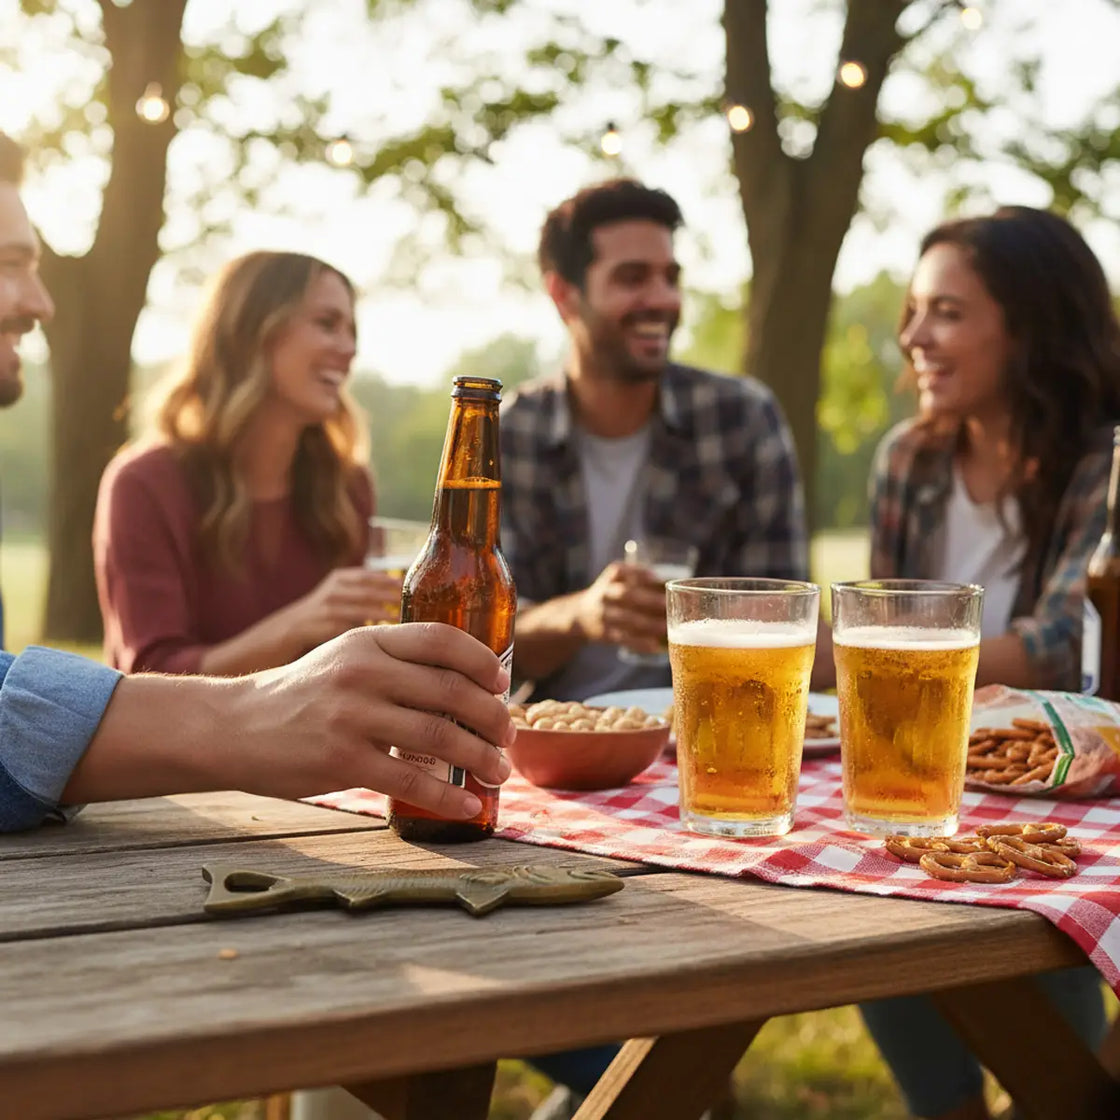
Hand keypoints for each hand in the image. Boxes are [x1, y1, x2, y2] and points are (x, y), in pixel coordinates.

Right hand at [67, 624, 514, 821]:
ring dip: (480, 758)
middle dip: (492, 718)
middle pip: (451, 691)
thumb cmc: (302, 695)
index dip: (483, 661)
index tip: (502, 684)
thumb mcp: (345, 658)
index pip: (442, 639)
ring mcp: (352, 717)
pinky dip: (448, 796)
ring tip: (498, 772)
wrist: (234, 727)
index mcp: (368, 640)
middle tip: (508, 737)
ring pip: (440, 737)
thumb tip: (465, 687)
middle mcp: (363, 672)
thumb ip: (396, 663)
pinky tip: (468, 806)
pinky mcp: (342, 761)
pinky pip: (411, 781)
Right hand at [286, 567, 402, 646]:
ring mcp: (326, 609)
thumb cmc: (324, 611)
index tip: (405, 586)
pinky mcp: (323, 627)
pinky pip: (348, 629)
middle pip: (366, 592)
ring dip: (381, 615)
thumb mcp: (341, 592)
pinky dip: (365, 631)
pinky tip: (379, 635)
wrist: (289, 627)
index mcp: (339, 578)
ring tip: (398, 619)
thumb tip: (400, 596)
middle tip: (409, 605)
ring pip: (359, 611)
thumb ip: (364, 591)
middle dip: (389, 598)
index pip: (367, 576)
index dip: (387, 580)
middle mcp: (332, 590)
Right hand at [575, 562, 668, 653]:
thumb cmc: (614, 596)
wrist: (582, 616)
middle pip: (624, 595)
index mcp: (610, 578)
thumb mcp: (620, 581)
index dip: (638, 574)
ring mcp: (603, 614)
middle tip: (665, 604)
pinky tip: (655, 647)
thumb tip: (675, 585)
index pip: (620, 571)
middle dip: (646, 599)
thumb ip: (642, 580)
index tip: (656, 578)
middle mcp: (604, 594)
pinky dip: (639, 644)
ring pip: (625, 619)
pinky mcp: (605, 633)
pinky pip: (623, 639)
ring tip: (665, 627)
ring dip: (647, 624)